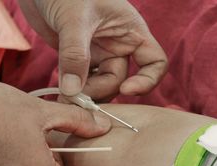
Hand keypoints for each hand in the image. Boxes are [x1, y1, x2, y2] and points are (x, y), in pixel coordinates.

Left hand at [18, 0, 167, 100]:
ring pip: (100, 84)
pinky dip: (73, 89)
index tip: (126, 89)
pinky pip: (82, 81)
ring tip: (64, 96)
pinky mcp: (78, 58)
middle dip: (99, 90)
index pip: (155, 63)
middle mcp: (118, 45)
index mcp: (130, 32)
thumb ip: (75, 54)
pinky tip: (61, 91)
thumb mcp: (74, 19)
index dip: (146, 81)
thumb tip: (73, 91)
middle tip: (74, 96)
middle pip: (119, 80)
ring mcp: (98, 53)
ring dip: (85, 94)